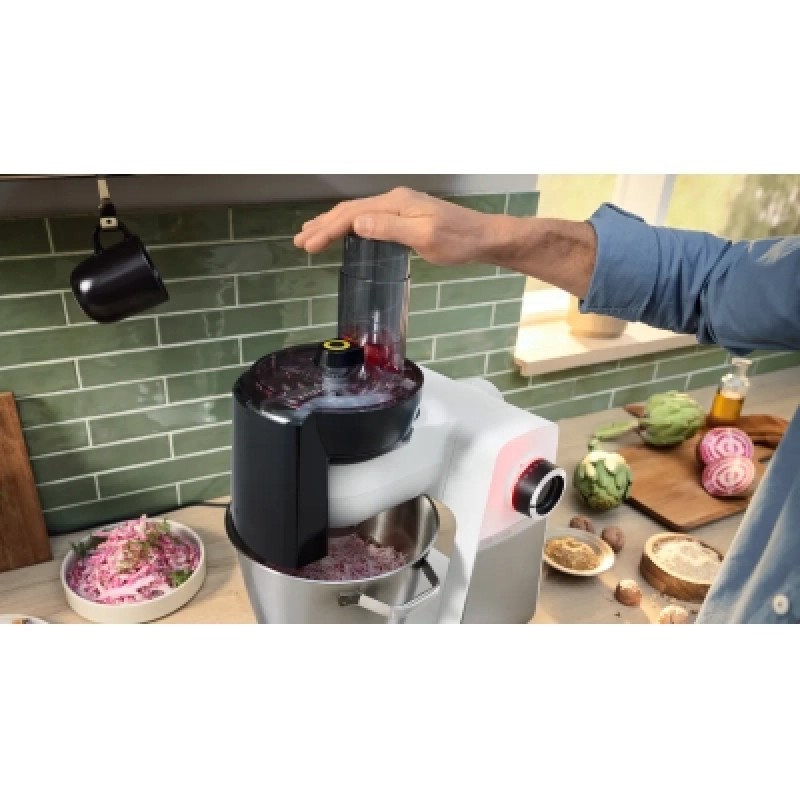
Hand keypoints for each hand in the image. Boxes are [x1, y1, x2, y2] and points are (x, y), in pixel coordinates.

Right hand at [293, 187, 499, 265]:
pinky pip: (369, 218)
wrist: (484, 237)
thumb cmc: (458, 241)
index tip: (307, 246)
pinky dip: (350, 226)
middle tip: (299, 242)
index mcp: (396, 203)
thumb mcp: (425, 237)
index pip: (352, 214)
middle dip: (322, 225)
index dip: (327, 230)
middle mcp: (395, 200)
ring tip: (310, 235)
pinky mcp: (406, 216)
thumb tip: (357, 223)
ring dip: (332, 225)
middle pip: (350, 210)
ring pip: (357, 213)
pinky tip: (344, 232)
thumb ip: (391, 229)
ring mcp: (400, 207)